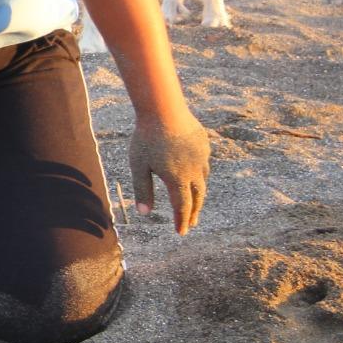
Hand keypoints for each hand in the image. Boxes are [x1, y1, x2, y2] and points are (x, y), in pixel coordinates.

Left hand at [127, 114, 209, 233]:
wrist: (163, 109)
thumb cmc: (147, 138)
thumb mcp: (139, 166)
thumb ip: (143, 190)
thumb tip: (144, 213)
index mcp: (178, 179)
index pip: (182, 207)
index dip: (182, 221)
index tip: (181, 233)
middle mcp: (194, 170)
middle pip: (197, 197)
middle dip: (194, 212)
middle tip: (191, 223)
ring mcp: (201, 156)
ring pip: (203, 180)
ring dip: (198, 194)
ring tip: (193, 201)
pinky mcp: (203, 144)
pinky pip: (204, 163)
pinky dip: (200, 174)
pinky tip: (194, 173)